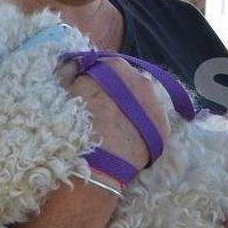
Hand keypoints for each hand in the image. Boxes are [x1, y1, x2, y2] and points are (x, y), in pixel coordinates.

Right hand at [57, 56, 168, 170]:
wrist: (95, 164)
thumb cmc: (75, 125)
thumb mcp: (64, 90)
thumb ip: (70, 71)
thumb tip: (74, 64)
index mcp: (116, 66)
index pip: (109, 66)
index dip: (99, 78)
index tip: (91, 91)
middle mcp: (141, 79)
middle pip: (129, 82)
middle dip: (118, 92)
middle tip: (104, 110)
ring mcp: (156, 103)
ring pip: (144, 101)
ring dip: (133, 108)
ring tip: (118, 125)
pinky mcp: (164, 127)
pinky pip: (153, 122)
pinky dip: (144, 126)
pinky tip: (130, 137)